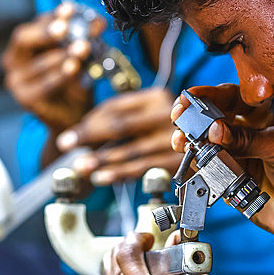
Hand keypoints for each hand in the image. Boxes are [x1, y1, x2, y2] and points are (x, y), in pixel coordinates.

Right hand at [1, 4, 105, 131]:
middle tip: (66, 27)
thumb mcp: (79, 56)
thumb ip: (85, 39)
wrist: (74, 115)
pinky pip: (44, 85)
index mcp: (24, 45)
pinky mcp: (26, 99)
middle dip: (47, 32)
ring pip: (38, 64)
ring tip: (81, 47)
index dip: (51, 16)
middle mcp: (13, 61)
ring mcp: (17, 82)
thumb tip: (98, 22)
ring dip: (62, 55)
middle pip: (23, 38)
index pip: (34, 24)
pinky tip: (73, 67)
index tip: (69, 9)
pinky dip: (60, 75)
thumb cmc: (75, 80)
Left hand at [56, 86, 176, 184]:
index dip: (88, 123)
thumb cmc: (165, 130)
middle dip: (89, 137)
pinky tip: (102, 177)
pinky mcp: (178, 160)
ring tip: (82, 166)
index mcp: (157, 96)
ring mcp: (176, 138)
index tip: (68, 136)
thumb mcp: (146, 115)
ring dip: (102, 160)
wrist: (207, 146)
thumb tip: (81, 134)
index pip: (115, 108)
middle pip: (121, 126)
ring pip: (131, 150)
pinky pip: (144, 168)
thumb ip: (119, 119)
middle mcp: (169, 114)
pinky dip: (120, 173)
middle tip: (67, 146)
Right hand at [170, 84, 273, 245]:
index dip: (212, 95)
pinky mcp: (231, 181)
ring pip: (206, 145)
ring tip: (183, 142)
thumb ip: (249, 139)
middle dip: (194, 116)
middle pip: (214, 119)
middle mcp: (249, 134)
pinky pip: (208, 171)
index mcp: (265, 116)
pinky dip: (198, 166)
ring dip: (191, 141)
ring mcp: (239, 157)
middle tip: (180, 116)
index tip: (192, 97)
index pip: (234, 98)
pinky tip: (194, 162)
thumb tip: (215, 131)